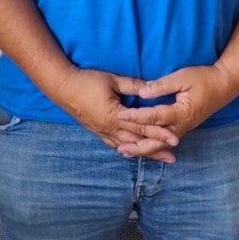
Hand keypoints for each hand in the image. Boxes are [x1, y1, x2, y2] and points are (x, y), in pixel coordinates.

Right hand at [52, 67, 179, 162]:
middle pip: (137, 142)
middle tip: (172, 158)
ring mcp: (103, 132)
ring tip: (159, 159)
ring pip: (127, 146)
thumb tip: (152, 88)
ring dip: (143, 153)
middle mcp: (110, 128)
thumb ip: (134, 86)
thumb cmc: (87, 81)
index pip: (143, 126)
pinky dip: (127, 150)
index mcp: (115, 115)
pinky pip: (115, 144)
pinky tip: (134, 153)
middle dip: (156, 150)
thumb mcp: (113, 80)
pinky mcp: (98, 131)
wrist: (63, 88)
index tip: (175, 139)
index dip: (160, 133)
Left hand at [115, 64, 238, 152]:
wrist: (224, 85)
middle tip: (121, 149)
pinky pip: (165, 141)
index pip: (154, 117)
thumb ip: (161, 86)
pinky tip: (142, 147)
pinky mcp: (183, 128)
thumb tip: (142, 92)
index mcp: (181, 112)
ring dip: (143, 149)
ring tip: (126, 152)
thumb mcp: (182, 77)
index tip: (121, 116)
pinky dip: (153, 146)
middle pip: (157, 141)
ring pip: (161, 144)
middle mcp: (182, 125)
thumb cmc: (203, 78)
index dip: (136, 117)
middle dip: (138, 146)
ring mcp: (183, 128)